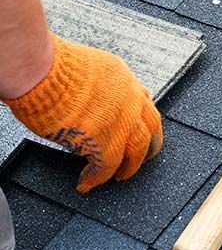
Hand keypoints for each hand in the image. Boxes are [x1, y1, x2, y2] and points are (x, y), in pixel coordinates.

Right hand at [2, 32, 162, 192]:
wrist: (42, 71)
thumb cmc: (53, 67)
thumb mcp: (90, 67)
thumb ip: (101, 86)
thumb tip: (95, 103)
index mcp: (124, 79)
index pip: (145, 103)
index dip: (143, 120)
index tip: (142, 130)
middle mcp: (130, 98)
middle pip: (151, 128)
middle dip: (148, 146)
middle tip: (142, 158)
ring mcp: (121, 120)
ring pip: (137, 150)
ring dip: (129, 167)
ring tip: (120, 177)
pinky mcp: (105, 140)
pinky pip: (108, 166)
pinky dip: (97, 177)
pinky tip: (88, 182)